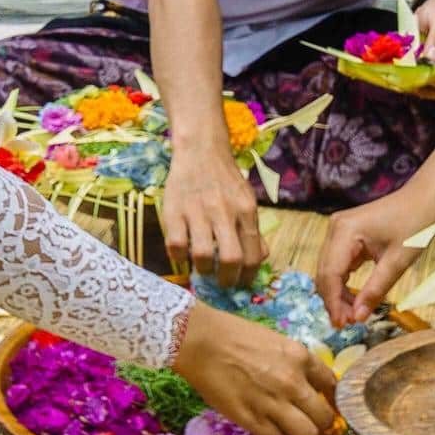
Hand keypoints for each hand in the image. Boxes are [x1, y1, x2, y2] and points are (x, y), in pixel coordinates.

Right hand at [162, 145, 268, 286]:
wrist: (201, 151)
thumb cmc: (226, 180)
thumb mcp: (247, 201)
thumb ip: (253, 231)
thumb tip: (260, 259)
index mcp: (246, 211)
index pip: (253, 255)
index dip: (248, 276)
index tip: (242, 283)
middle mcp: (224, 212)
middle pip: (230, 259)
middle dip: (227, 280)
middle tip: (223, 284)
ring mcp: (198, 211)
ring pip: (202, 256)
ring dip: (203, 270)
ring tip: (203, 268)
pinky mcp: (174, 211)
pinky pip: (175, 245)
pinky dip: (179, 257)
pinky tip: (183, 254)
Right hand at [173, 302, 336, 434]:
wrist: (202, 341)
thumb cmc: (236, 335)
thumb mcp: (277, 341)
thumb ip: (295, 363)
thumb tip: (308, 383)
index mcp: (301, 358)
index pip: (332, 385)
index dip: (331, 398)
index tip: (326, 402)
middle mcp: (293, 383)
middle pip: (324, 417)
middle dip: (321, 424)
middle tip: (313, 424)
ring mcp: (272, 403)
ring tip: (294, 431)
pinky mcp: (250, 419)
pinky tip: (269, 430)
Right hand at [316, 194, 426, 326]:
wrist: (423, 200)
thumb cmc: (415, 226)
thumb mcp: (397, 262)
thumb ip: (375, 290)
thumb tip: (358, 317)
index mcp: (345, 231)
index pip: (329, 273)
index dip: (333, 302)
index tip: (342, 324)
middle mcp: (335, 228)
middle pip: (324, 273)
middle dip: (334, 300)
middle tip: (347, 325)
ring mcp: (338, 230)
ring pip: (328, 270)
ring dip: (338, 294)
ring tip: (352, 315)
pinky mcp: (345, 235)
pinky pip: (337, 264)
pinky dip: (343, 283)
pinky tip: (353, 300)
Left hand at [414, 0, 434, 99]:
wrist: (434, 10)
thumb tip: (431, 59)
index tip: (428, 78)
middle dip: (430, 90)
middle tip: (412, 84)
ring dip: (420, 90)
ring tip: (405, 84)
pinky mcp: (433, 74)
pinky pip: (427, 87)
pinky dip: (415, 87)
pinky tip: (404, 83)